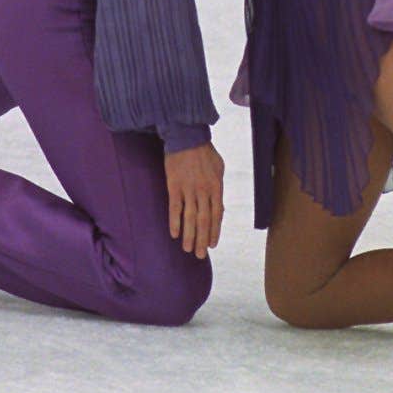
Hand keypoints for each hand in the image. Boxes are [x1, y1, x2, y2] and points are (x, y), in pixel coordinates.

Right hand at [163, 142, 223, 259]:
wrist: (187, 136)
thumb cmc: (204, 152)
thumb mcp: (219, 168)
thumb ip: (219, 187)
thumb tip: (218, 205)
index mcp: (216, 187)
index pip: (217, 215)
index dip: (215, 232)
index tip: (212, 244)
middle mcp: (203, 191)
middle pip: (204, 221)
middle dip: (202, 239)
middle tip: (200, 255)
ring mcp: (188, 189)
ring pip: (190, 218)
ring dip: (189, 235)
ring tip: (188, 250)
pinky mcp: (174, 186)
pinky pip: (175, 208)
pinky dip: (175, 222)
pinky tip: (174, 234)